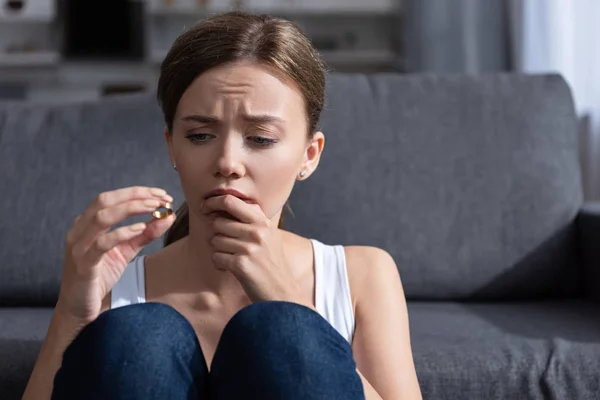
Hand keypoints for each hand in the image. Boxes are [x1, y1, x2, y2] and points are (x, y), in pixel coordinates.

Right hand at [56, 186, 174, 324]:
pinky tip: (140, 228)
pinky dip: (122, 233)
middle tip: (161, 198)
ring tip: (154, 208)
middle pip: (105, 200)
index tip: (162, 194)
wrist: (79, 308)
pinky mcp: (83, 265)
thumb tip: (168, 216)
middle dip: (136, 196)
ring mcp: (79, 247)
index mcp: (87, 223)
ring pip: (102, 217)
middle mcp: (79, 230)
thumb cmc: (100, 276)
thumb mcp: (126, 251)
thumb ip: (145, 234)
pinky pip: (102, 244)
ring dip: (131, 209)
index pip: (112, 197)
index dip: (137, 192)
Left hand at [202, 195, 304, 303]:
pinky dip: (220, 264)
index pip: (231, 201)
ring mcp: (250, 248)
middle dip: (218, 235)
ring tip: (234, 259)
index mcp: (263, 221)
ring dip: (219, 251)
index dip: (213, 202)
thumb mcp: (269, 236)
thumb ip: (252, 219)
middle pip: (218, 222)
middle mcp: (258, 232)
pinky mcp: (241, 264)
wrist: (281, 293)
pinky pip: (216, 257)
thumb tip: (223, 203)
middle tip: (229, 247)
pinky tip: (231, 269)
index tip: (205, 207)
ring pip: (215, 240)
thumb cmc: (271, 264)